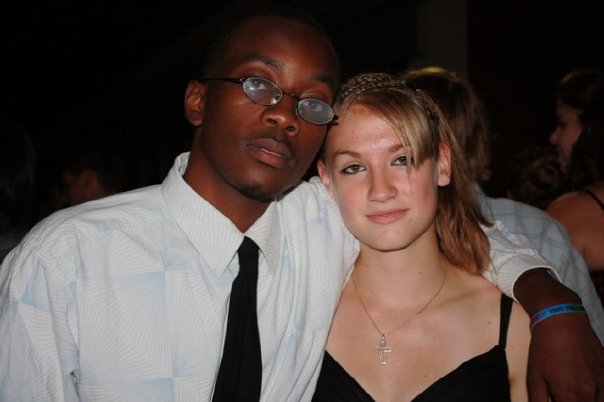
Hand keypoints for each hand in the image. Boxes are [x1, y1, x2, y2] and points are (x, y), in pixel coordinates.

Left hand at [514, 269, 603, 400]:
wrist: (562, 320)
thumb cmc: (545, 347)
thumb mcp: (534, 375)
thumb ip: (538, 399)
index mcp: (569, 395)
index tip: (556, 399)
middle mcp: (590, 392)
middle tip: (562, 395)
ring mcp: (602, 382)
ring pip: (599, 401)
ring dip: (587, 400)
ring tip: (573, 392)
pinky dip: (598, 394)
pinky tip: (585, 385)